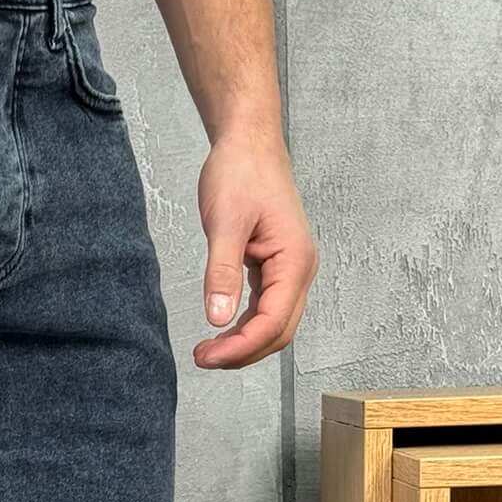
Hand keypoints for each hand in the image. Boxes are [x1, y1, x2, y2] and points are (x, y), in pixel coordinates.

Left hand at [193, 131, 316, 369]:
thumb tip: (218, 318)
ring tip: (208, 350)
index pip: (273, 322)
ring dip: (244, 343)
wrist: (249, 143)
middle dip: (243, 352)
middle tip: (203, 358)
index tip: (207, 356)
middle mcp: (299, 269)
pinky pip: (266, 308)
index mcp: (294, 260)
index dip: (241, 347)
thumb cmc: (242, 172)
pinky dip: (245, 326)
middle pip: (278, 331)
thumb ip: (222, 272)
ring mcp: (290, 269)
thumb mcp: (225, 223)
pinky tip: (222, 330)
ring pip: (274, 324)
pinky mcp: (275, 267)